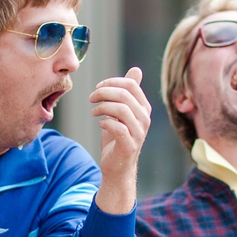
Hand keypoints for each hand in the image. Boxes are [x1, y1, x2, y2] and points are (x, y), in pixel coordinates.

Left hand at [89, 67, 151, 213]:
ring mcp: (139, 133)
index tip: (97, 88)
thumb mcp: (122, 111)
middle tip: (91, 98)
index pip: (131, 85)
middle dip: (103, 93)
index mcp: (143, 107)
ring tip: (93, 111)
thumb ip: (128, 92)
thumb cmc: (118, 137)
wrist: (118, 166)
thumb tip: (136, 70)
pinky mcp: (130, 145)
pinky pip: (118, 128)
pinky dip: (105, 122)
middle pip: (124, 95)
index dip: (111, 83)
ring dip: (102, 107)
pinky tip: (100, 124)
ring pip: (121, 109)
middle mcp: (144, 119)